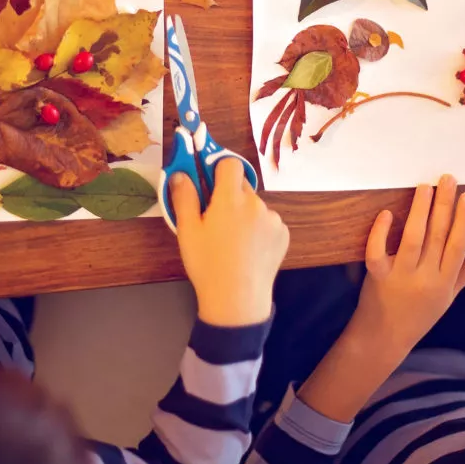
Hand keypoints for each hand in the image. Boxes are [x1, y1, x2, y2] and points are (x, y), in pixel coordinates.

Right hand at [170, 158, 288, 326]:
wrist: (237, 299)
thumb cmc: (207, 264)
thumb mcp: (187, 231)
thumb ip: (184, 198)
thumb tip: (180, 174)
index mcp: (230, 198)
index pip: (230, 164)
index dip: (218, 170)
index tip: (209, 185)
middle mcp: (256, 203)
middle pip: (241, 186)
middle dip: (229, 196)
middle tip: (215, 221)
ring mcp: (273, 219)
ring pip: (255, 206)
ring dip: (245, 214)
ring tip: (233, 241)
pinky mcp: (283, 234)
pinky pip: (268, 222)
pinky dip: (259, 229)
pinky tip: (249, 250)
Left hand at [347, 176, 464, 356]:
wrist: (384, 337)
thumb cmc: (419, 315)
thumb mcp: (449, 296)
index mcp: (445, 281)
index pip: (459, 246)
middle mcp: (425, 278)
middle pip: (438, 236)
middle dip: (444, 206)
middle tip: (447, 179)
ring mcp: (400, 277)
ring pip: (412, 239)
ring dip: (419, 211)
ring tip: (424, 187)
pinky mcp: (377, 277)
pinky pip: (377, 252)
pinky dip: (381, 233)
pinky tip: (387, 213)